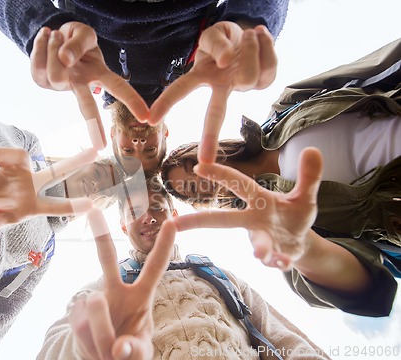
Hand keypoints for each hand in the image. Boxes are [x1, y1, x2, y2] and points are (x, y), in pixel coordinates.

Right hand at [0, 147, 96, 231]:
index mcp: (33, 205)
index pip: (54, 206)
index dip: (71, 207)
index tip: (92, 206)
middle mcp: (32, 185)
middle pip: (56, 172)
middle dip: (75, 162)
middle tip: (96, 152)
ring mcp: (21, 172)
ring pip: (19, 156)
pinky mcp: (7, 161)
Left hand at [31, 22, 149, 148]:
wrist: (52, 34)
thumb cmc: (75, 38)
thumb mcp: (84, 33)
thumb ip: (78, 43)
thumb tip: (65, 59)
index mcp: (99, 74)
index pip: (118, 88)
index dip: (132, 101)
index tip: (146, 117)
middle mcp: (81, 85)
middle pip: (88, 107)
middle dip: (94, 126)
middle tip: (100, 147)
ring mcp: (61, 85)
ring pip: (56, 72)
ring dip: (55, 45)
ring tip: (58, 36)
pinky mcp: (41, 80)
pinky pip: (37, 60)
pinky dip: (40, 42)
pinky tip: (46, 37)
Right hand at [69, 209, 175, 359]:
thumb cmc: (129, 353)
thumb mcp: (140, 354)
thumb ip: (134, 350)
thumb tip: (118, 349)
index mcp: (140, 296)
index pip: (155, 267)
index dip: (164, 245)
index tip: (172, 221)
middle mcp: (117, 292)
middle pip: (107, 261)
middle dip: (100, 235)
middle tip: (93, 211)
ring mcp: (94, 301)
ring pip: (94, 307)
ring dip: (102, 336)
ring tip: (107, 352)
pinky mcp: (75, 314)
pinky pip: (80, 327)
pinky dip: (89, 345)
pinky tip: (92, 348)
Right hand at [150, 22, 276, 162]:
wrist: (250, 33)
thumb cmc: (224, 39)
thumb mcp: (213, 34)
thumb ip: (215, 44)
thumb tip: (224, 61)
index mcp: (202, 76)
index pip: (180, 89)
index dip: (165, 103)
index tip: (150, 120)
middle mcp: (221, 88)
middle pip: (214, 114)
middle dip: (209, 138)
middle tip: (205, 160)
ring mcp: (242, 87)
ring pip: (248, 76)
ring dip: (250, 49)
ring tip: (249, 34)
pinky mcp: (264, 82)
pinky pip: (269, 64)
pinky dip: (266, 43)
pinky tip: (261, 36)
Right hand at [173, 147, 322, 270]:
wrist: (301, 242)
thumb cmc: (294, 214)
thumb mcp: (305, 196)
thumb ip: (309, 176)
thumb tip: (313, 149)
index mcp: (259, 201)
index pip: (238, 184)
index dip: (220, 175)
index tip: (199, 166)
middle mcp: (253, 221)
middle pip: (222, 220)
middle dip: (198, 221)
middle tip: (174, 223)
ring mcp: (261, 241)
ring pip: (256, 244)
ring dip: (259, 248)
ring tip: (262, 254)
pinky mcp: (273, 258)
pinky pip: (276, 261)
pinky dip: (281, 262)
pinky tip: (286, 263)